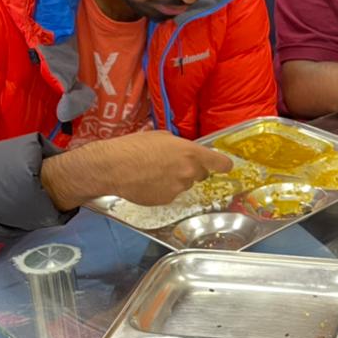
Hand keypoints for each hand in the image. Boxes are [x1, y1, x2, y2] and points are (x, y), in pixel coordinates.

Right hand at [41, 129, 233, 209]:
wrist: (112, 168)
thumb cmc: (134, 146)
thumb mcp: (160, 137)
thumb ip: (179, 145)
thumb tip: (184, 150)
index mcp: (190, 153)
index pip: (219, 163)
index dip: (223, 164)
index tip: (224, 166)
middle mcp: (188, 173)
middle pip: (200, 174)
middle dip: (191, 170)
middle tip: (172, 164)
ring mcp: (178, 189)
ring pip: (184, 185)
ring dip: (176, 180)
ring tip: (154, 172)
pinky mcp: (166, 200)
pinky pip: (171, 194)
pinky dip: (163, 190)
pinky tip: (148, 182)